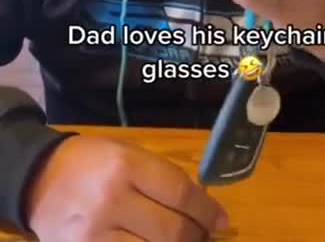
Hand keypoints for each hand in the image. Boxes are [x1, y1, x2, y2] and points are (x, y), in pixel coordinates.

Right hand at [26, 135, 227, 241]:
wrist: (39, 179)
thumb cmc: (90, 162)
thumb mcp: (126, 155)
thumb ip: (161, 178)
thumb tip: (201, 206)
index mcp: (125, 166)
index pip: (180, 193)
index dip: (206, 211)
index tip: (221, 220)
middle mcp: (112, 200)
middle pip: (172, 230)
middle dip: (196, 236)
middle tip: (204, 236)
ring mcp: (96, 235)